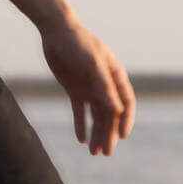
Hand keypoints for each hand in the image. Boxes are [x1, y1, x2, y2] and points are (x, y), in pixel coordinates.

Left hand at [41, 21, 135, 155]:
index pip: (126, 103)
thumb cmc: (78, 43)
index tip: (122, 136)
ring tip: (94, 152)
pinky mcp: (75, 90)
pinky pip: (80, 112)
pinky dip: (81, 125)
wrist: (55, 31)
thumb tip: (117, 111)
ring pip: (96, 116)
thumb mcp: (92, 64)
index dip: (126, 120)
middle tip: (106, 152)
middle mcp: (105, 85)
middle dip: (109, 134)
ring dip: (97, 133)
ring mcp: (90, 88)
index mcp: (115, 76)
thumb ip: (104, 86)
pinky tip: (81, 140)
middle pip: (111, 114)